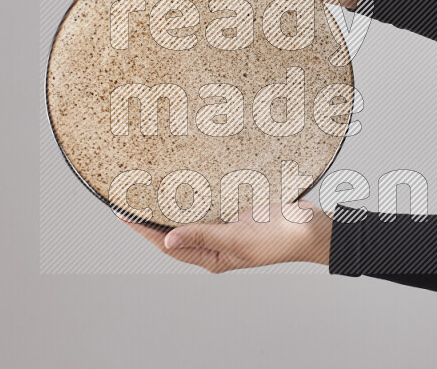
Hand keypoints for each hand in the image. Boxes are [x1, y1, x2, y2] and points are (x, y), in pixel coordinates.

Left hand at [124, 201, 332, 272]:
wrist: (312, 227)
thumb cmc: (282, 239)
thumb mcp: (239, 239)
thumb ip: (203, 236)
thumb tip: (168, 239)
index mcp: (214, 257)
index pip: (169, 245)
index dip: (145, 231)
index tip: (124, 215)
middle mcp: (217, 242)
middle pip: (175, 230)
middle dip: (152, 218)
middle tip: (130, 199)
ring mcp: (227, 225)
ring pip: (191, 214)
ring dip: (172, 204)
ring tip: (149, 188)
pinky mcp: (238, 209)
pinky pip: (210, 201)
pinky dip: (194, 192)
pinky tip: (185, 180)